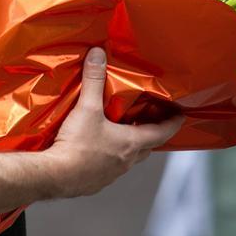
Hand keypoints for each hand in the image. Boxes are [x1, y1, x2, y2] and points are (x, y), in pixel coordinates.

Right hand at [44, 48, 184, 197]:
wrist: (55, 176)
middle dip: (151, 133)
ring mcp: (112, 173)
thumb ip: (94, 80)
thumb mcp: (87, 108)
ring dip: (129, 145)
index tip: (181, 115)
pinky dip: (110, 156)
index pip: (162, 132)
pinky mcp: (96, 181)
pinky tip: (97, 148)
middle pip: (147, 146)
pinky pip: (110, 167)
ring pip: (129, 158)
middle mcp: (126, 160)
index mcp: (131, 143)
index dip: (173, 122)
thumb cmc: (77, 145)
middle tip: (149, 120)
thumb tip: (98, 54)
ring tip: (121, 131)